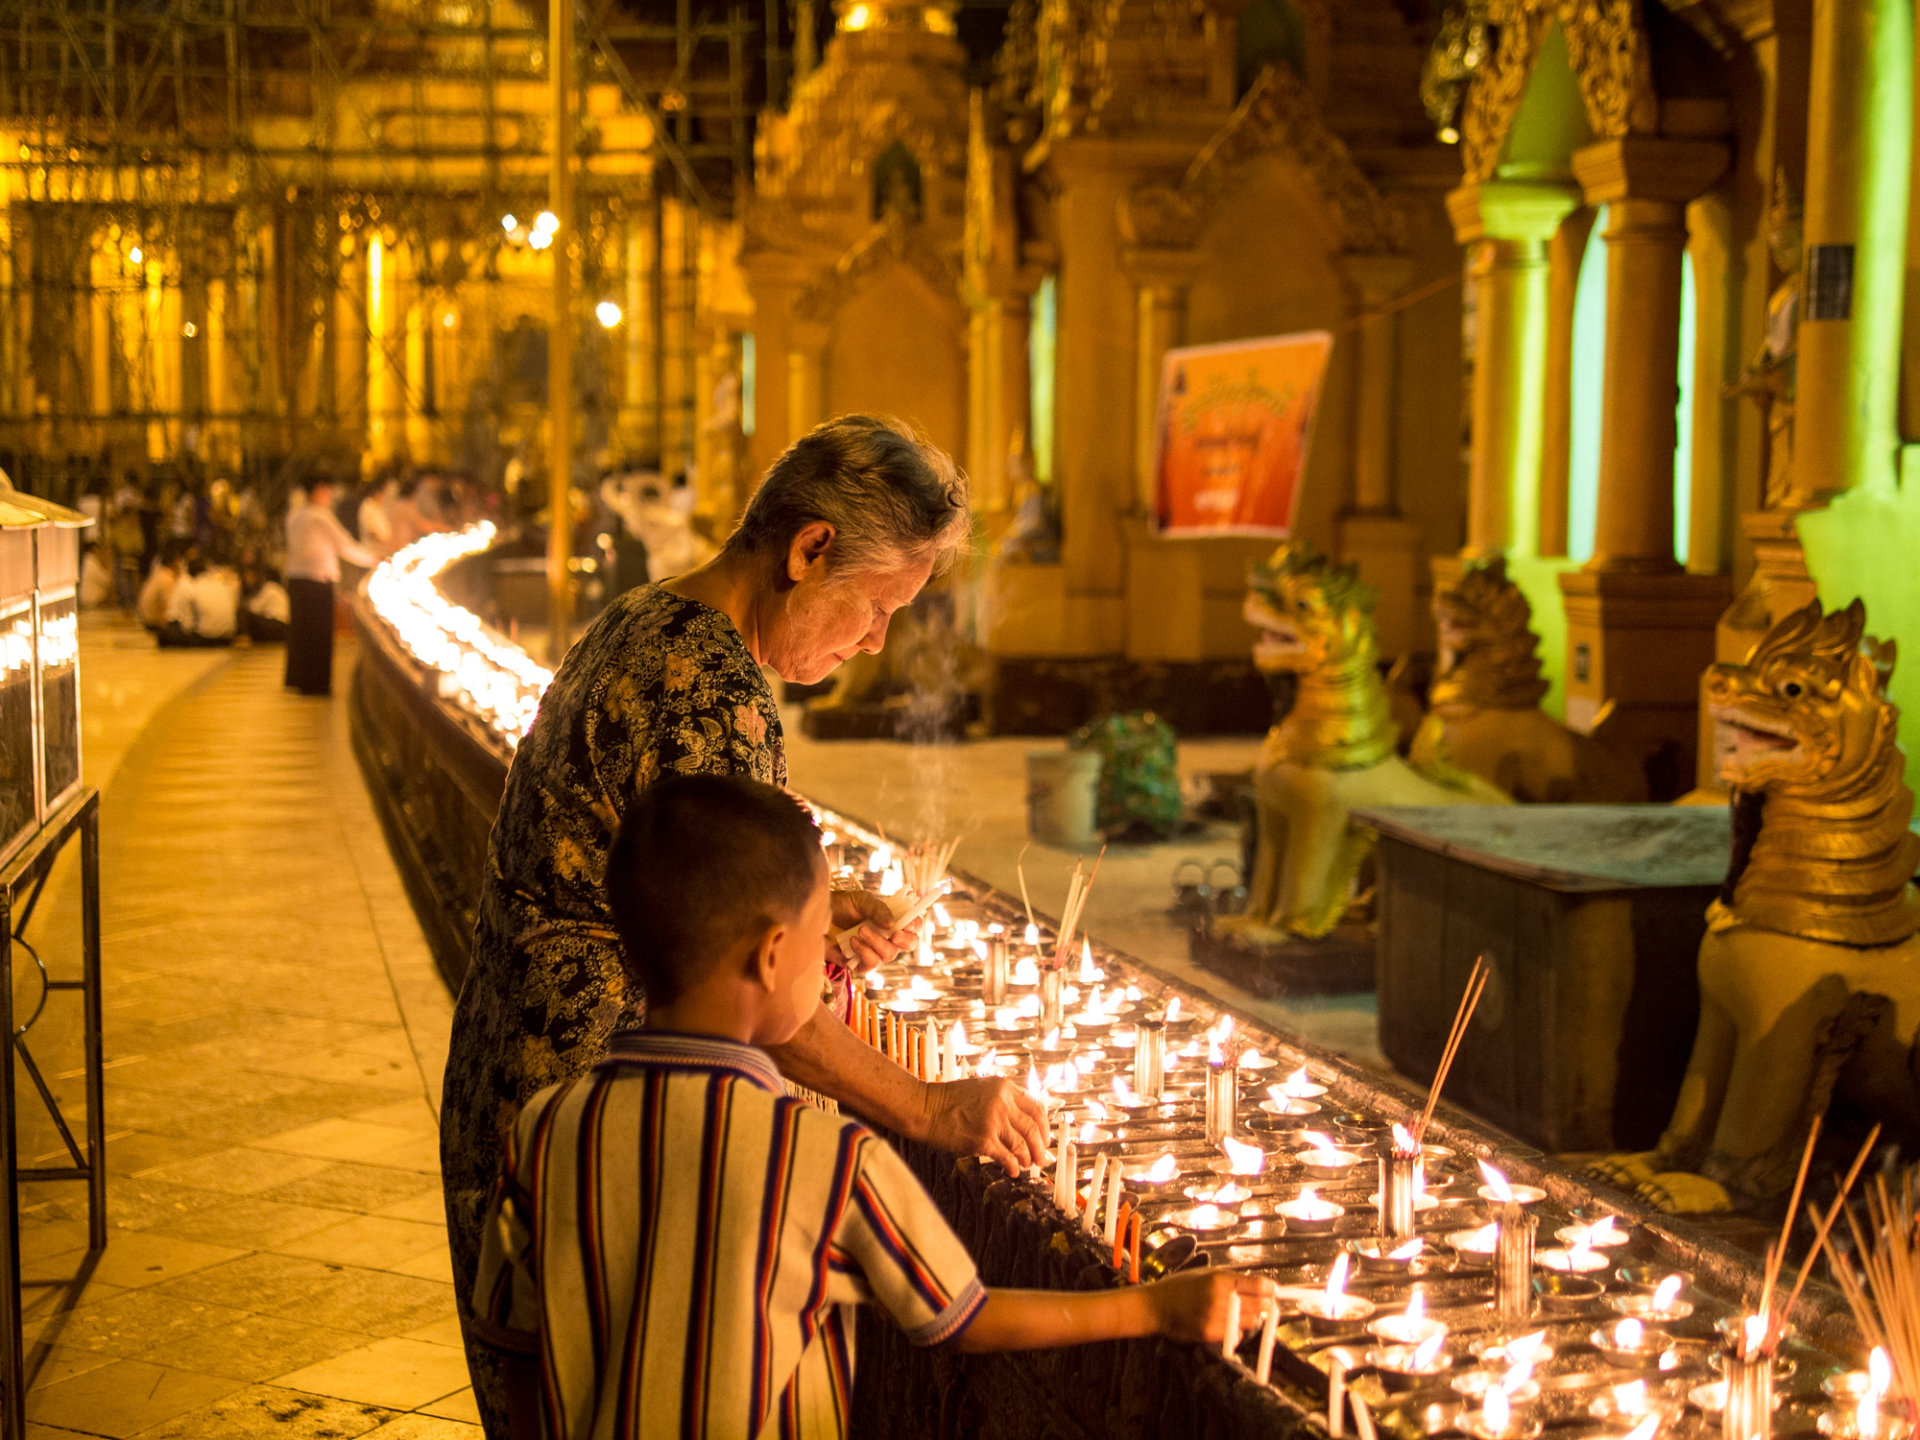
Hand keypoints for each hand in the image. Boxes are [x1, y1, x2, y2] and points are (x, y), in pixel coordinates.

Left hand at [829, 888, 918, 972]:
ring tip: (860, 930)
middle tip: (893, 933)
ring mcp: (874, 951)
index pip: (913, 925)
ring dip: (876, 942)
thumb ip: (878, 909)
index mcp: (892, 919)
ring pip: (889, 955)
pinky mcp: (859, 963)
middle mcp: (887, 936)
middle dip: (904, 940)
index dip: (914, 925)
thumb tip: (892, 923)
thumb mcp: (861, 900)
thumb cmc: (840, 905)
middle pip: (909, 944)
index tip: (906, 923)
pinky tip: (852, 941)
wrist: (815, 916)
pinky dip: (863, 952)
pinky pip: (871, 965)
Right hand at [918, 1076, 1047, 1174]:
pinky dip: (1012, 1166)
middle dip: (1040, 1147)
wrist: (925, 1109)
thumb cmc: (948, 1101)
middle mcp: (1002, 1102)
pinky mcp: (983, 1140)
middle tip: (1040, 1158)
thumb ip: (1002, 1100)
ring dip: (1027, 1158)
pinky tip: (1013, 1171)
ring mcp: (994, 1121)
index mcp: (1003, 1088)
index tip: (1044, 1137)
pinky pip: (1006, 1157)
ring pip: (1022, 1145)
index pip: (1036, 1108)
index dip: (1044, 1126)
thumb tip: (1021, 1122)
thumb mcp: (981, 1089)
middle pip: (1032, 1128)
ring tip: (1026, 1165)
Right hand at [1144, 1270, 1275, 1344]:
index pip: (1259, 1286)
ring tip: (1242, 1312)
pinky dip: (1238, 1330)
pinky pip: (1237, 1335)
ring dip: (1252, 1317)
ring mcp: (1217, 1319)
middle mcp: (1221, 1299)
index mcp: (1220, 1280)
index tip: (1274, 1291)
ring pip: (1251, 1322)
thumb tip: (1261, 1286)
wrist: (1158, 1306)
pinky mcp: (1212, 1335)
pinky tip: (1228, 1323)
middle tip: (1266, 1303)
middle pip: (1260, 1305)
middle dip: (1266, 1304)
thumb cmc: (1182, 1285)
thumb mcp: (1207, 1273)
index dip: (1270, 1289)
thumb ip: (1232, 1280)